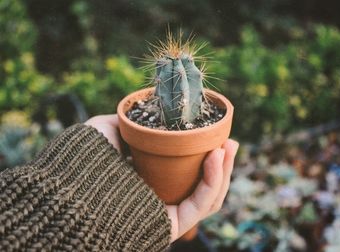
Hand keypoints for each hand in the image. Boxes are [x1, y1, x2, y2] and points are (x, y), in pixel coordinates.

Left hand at [85, 115, 238, 242]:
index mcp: (148, 180)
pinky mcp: (171, 225)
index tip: (214, 134)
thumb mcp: (108, 130)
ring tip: (229, 145)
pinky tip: (217, 155)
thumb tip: (143, 114)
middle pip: (201, 184)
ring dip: (224, 171)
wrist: (72, 186)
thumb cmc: (86, 160)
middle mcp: (159, 198)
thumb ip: (127, 121)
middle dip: (220, 163)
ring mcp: (167, 213)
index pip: (184, 171)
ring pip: (208, 197)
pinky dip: (213, 181)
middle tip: (229, 140)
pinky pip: (200, 205)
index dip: (202, 154)